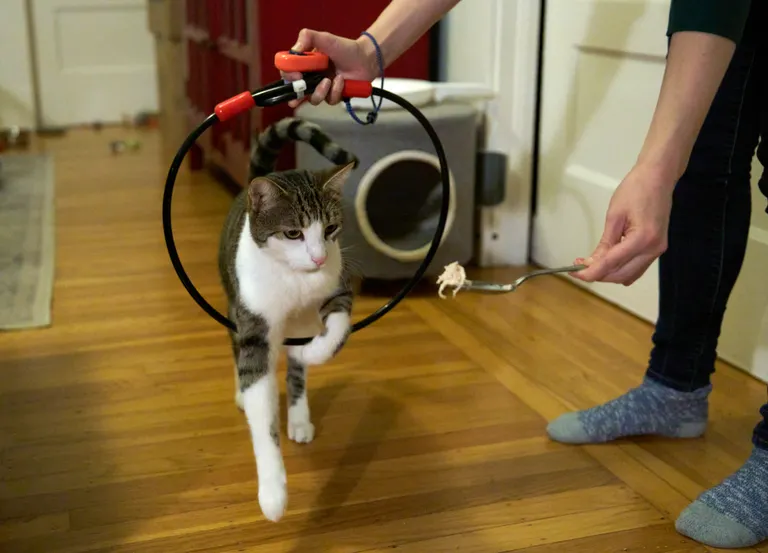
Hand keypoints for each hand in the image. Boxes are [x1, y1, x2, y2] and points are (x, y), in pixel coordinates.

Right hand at [282, 29, 378, 107]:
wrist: (365, 58)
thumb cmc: (344, 47)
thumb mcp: (324, 38)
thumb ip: (307, 38)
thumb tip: (293, 51)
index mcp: (304, 65)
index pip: (287, 73)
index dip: (288, 77)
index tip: (296, 75)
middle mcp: (310, 78)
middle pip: (295, 92)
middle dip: (298, 92)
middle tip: (304, 86)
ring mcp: (322, 88)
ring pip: (312, 99)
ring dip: (319, 91)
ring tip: (329, 80)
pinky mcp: (333, 96)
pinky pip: (329, 100)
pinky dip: (335, 91)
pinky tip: (341, 80)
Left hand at [572, 163, 675, 284]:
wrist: (658, 177)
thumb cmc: (635, 190)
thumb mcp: (614, 216)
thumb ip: (604, 243)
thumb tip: (592, 263)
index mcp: (642, 239)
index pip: (611, 264)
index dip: (591, 272)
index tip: (574, 273)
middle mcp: (653, 249)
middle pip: (621, 275)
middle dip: (599, 275)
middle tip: (579, 267)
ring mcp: (657, 250)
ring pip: (629, 275)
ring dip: (609, 273)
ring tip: (591, 263)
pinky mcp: (657, 248)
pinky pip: (636, 267)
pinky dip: (620, 268)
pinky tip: (607, 259)